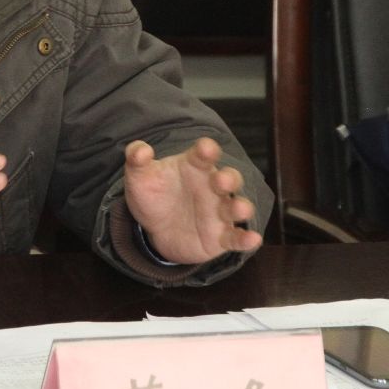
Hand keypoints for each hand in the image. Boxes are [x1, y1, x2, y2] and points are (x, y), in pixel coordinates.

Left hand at [122, 137, 260, 263]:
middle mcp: (212, 187)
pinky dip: (246, 239)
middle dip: (228, 178)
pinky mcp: (221, 237)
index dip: (207, 150)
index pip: (205, 154)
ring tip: (240, 208)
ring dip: (242, 207)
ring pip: (237, 207)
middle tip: (220, 180)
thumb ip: (137, 159)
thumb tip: (139, 150)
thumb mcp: (139, 176)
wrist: (155, 228)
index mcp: (194, 166)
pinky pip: (236, 238)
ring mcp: (219, 212)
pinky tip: (252, 239)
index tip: (206, 149)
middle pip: (229, 178)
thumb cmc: (153, 195)